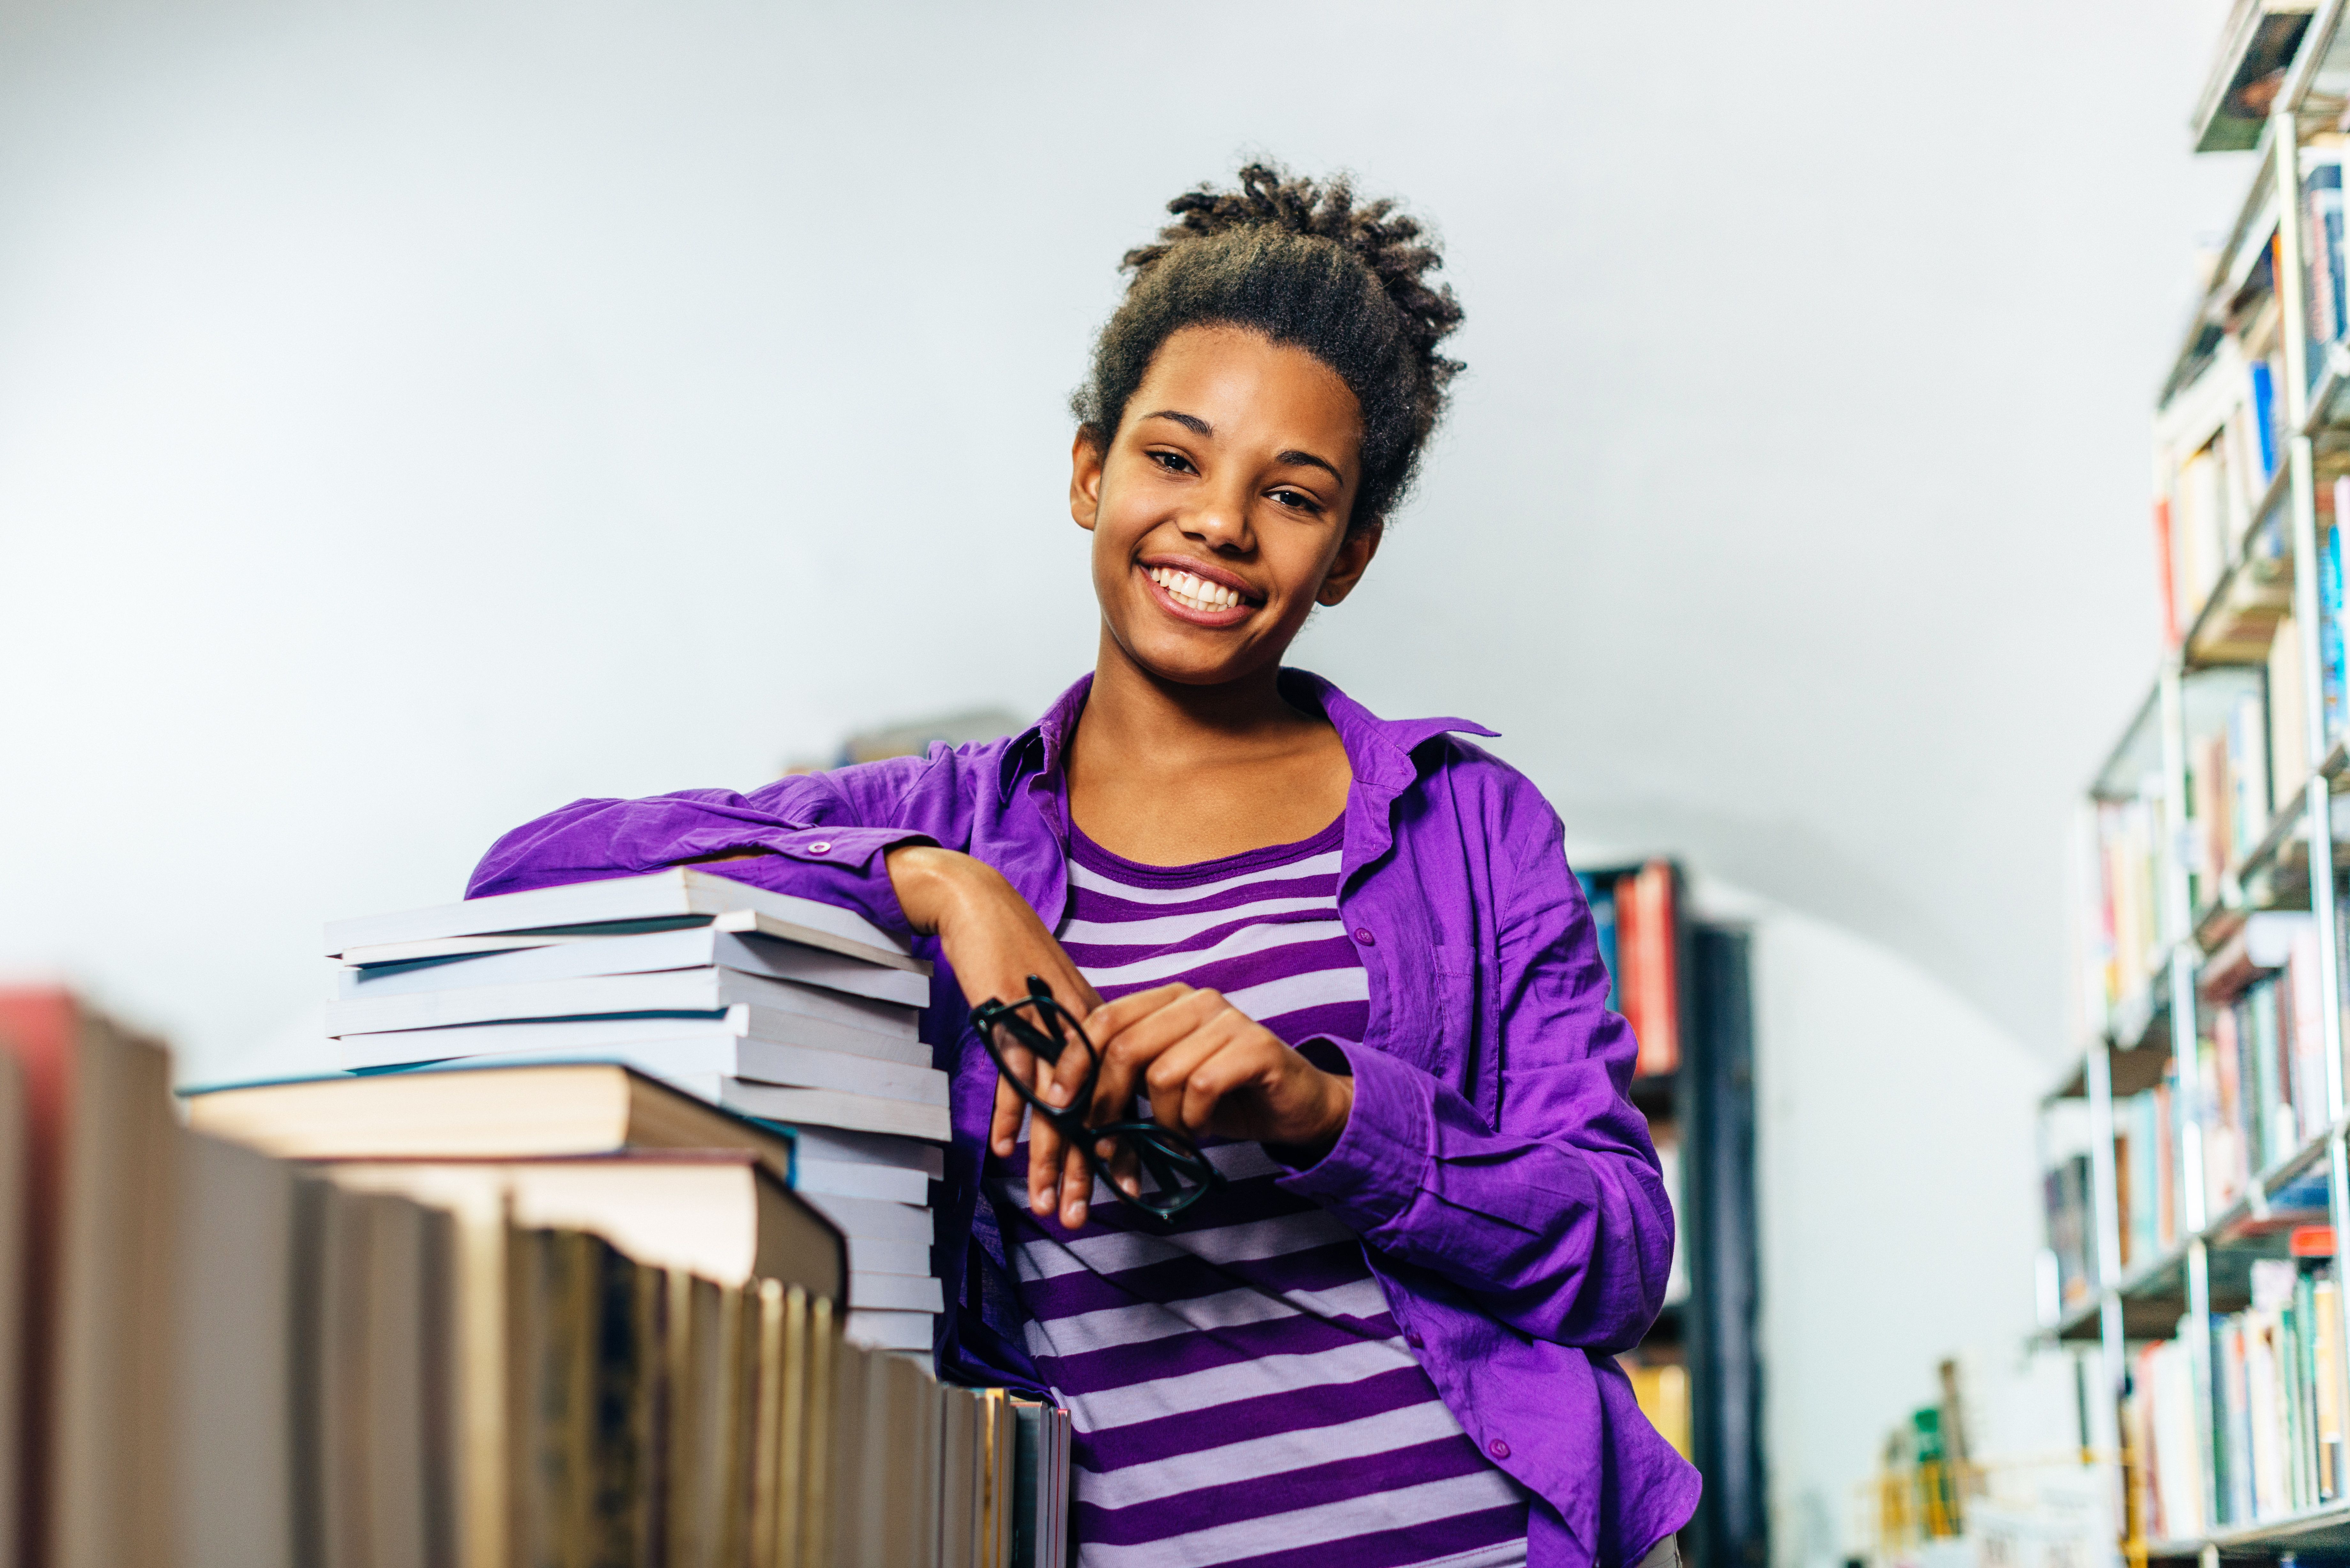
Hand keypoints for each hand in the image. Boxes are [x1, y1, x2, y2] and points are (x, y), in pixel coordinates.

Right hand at [885, 845, 1104, 1213]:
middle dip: (1084, 1170)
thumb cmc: (1015, 956)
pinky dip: (1011, 1112)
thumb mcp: (1048, 1003)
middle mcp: (1077, 1029)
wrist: (983, 906)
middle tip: (1083, 1216)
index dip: (1122, 1146)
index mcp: (1094, 1027)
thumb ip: (1063, 1049)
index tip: (1129, 1187)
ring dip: (1048, 1157)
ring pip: (1052, 1103)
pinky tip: (1009, 1150)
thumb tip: (1071, 1099)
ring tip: (1044, 1202)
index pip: (1117, 1098)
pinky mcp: (1008, 1014)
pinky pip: (1013, 1073)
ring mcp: (1043, 1023)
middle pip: (1089, 1112)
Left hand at [1021, 983, 1352, 1227]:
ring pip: (1162, 1073)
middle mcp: (1197, 1000)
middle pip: (1126, 1046)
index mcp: (1168, 1000)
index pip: (1105, 1019)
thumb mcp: (1164, 1081)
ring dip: (1160, 1122)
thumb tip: (1062, 1094)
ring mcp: (1230, 1019)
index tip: (1056, 1103)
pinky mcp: (1257, 1047)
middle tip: (1107, 1146)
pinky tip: (1200, 1132)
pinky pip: (1201, 1087)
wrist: (1294, 1106)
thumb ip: (1125, 1074)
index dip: (1075, 1062)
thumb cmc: (1223, 1096)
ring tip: (1175, 1137)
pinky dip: (1192, 1121)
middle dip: (1107, 1102)